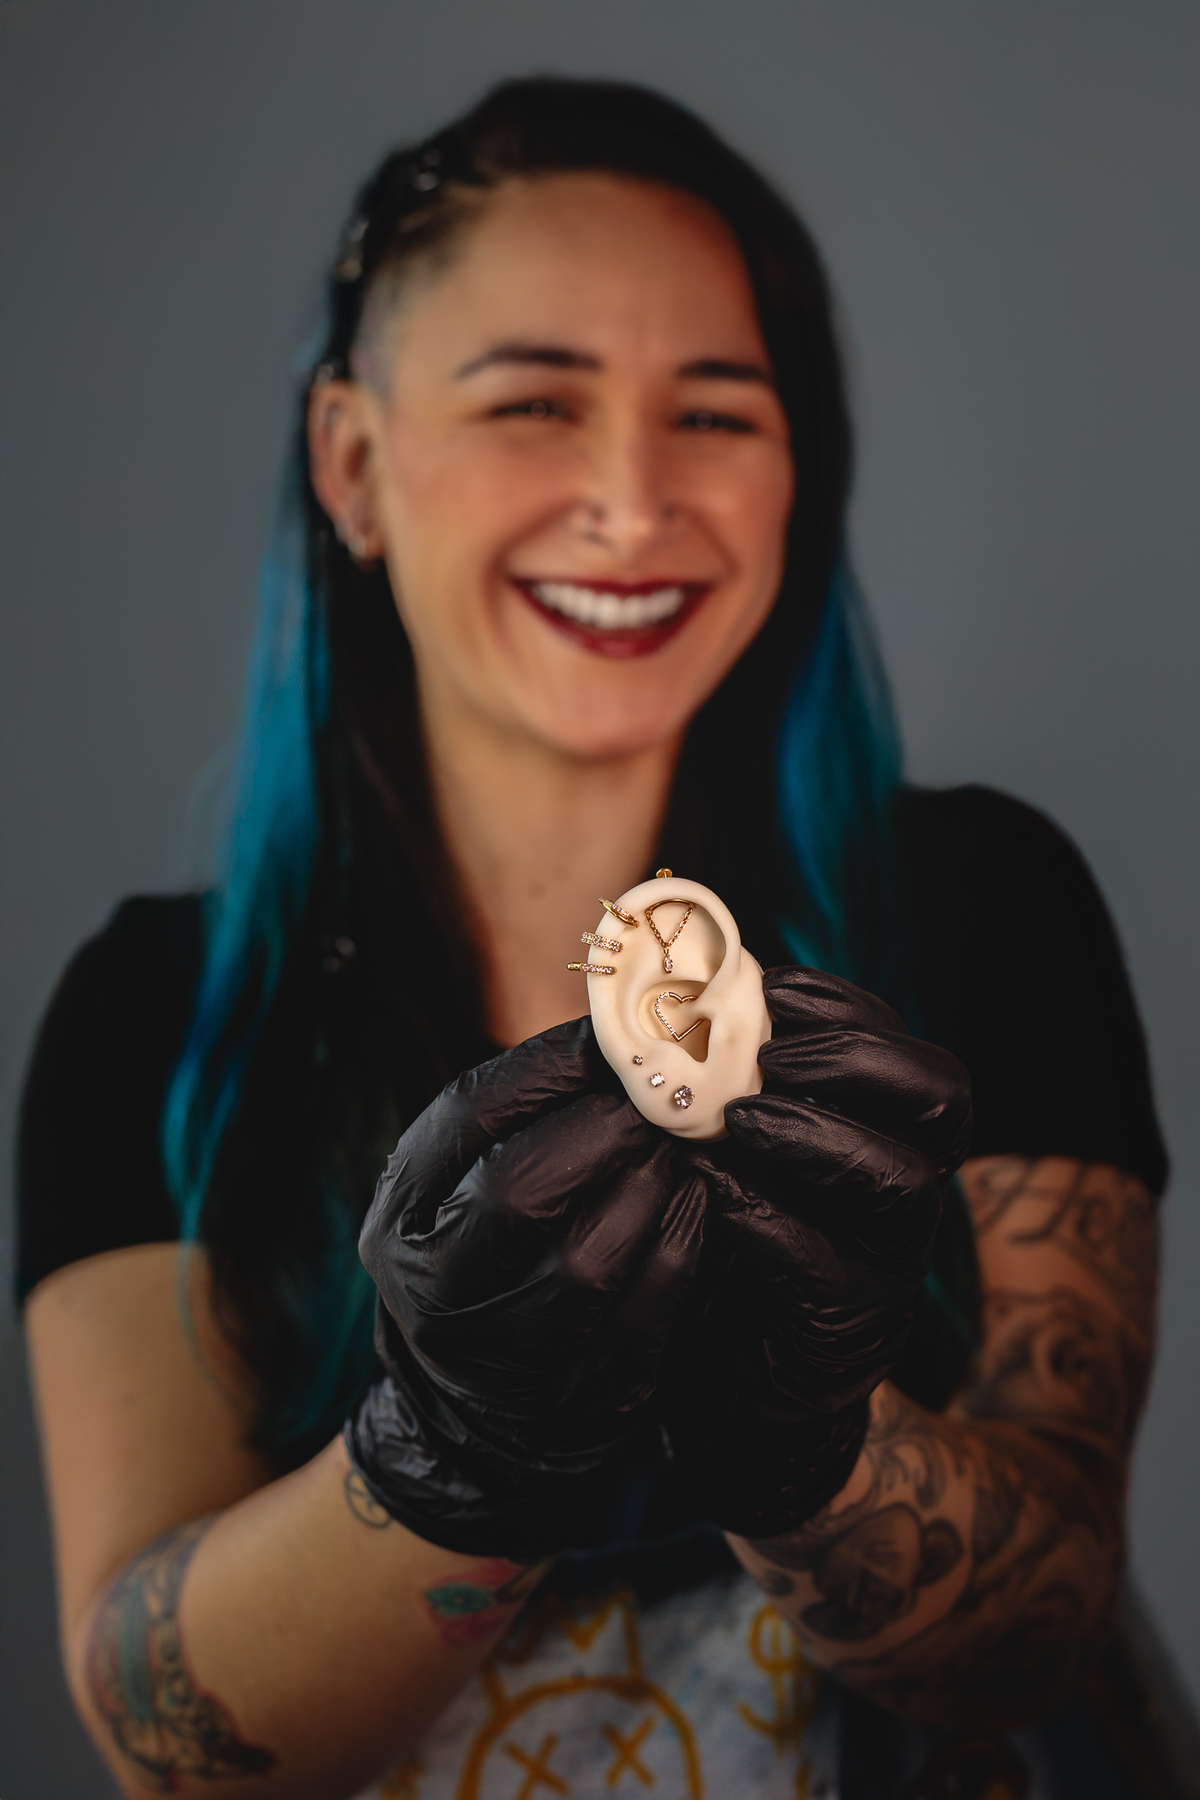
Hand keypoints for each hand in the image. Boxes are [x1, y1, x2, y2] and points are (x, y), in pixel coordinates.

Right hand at [346, 1018, 706, 1561]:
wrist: (482, 1406)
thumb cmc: (494, 1248)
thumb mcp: (474, 1176)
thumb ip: (532, 1109)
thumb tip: (626, 1025)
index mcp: (401, 1215)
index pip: (468, 1116)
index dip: (550, 1067)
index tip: (615, 1039)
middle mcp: (431, 1293)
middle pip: (518, 1192)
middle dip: (605, 1132)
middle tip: (662, 1099)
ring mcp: (499, 1360)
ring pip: (586, 1263)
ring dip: (651, 1189)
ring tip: (685, 1148)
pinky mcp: (573, 1402)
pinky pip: (645, 1318)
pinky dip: (683, 1248)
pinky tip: (699, 1204)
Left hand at [663, 966, 971, 1539]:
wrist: (715, 1370)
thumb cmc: (717, 1227)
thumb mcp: (731, 1139)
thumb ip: (732, 1079)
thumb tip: (683, 997)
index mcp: (885, 1126)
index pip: (906, 1048)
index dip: (845, 1011)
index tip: (766, 994)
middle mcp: (906, 1183)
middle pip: (942, 1098)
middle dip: (854, 1059)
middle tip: (766, 1058)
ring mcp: (887, 1257)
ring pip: (901, 1182)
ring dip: (814, 1138)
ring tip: (735, 1125)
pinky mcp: (849, 1326)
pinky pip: (832, 1269)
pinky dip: (772, 1222)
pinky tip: (717, 1197)